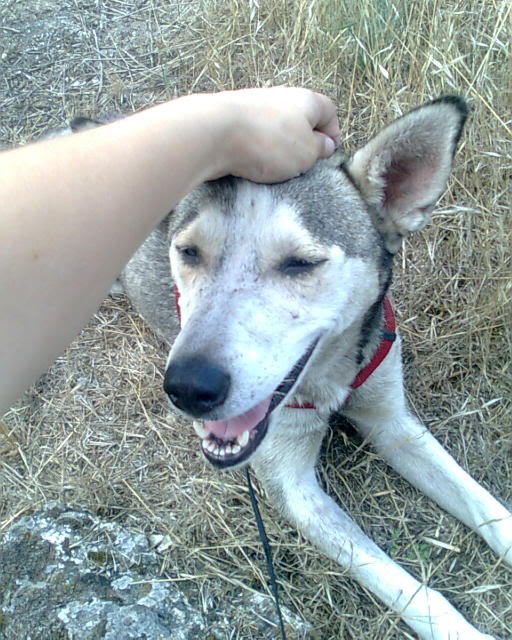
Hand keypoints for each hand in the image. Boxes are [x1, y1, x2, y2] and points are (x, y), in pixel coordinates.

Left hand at [210, 87, 339, 182]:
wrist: (215, 133)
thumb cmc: (268, 143)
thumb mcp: (306, 154)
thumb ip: (319, 149)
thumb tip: (324, 144)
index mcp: (305, 99)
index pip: (329, 110)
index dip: (333, 133)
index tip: (328, 154)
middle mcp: (280, 95)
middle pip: (300, 118)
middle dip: (303, 142)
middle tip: (300, 165)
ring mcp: (254, 103)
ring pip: (275, 127)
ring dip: (277, 147)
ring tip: (273, 167)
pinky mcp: (232, 116)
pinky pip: (252, 134)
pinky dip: (255, 148)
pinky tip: (251, 162)